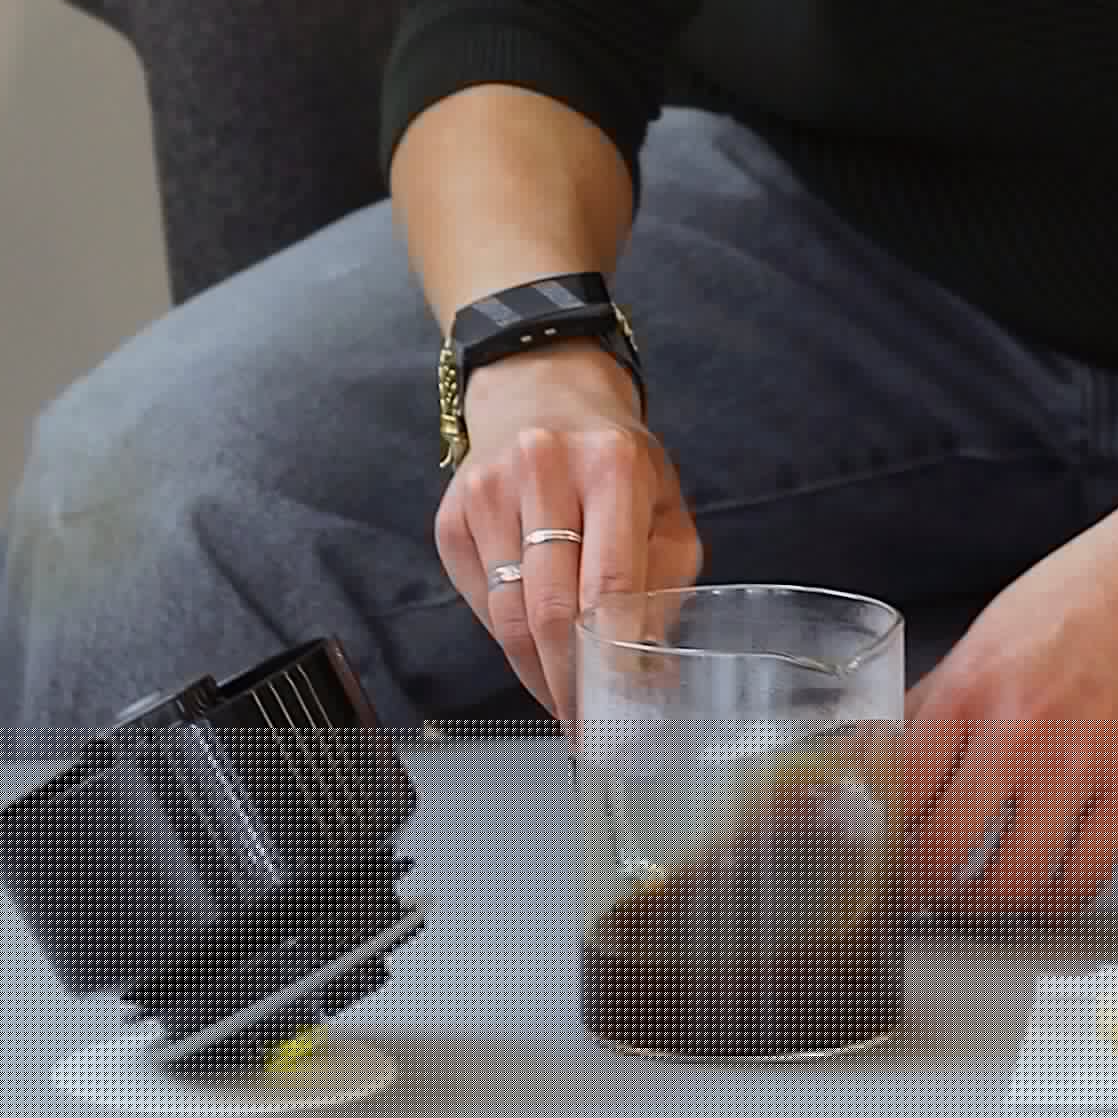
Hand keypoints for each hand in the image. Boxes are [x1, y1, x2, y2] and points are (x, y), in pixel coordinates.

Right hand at [432, 342, 701, 721]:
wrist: (542, 392)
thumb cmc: (614, 460)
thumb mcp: (663, 506)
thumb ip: (665, 584)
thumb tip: (649, 671)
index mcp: (610, 466)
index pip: (609, 585)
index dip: (613, 660)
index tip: (623, 710)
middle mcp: (541, 470)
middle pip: (549, 609)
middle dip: (569, 683)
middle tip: (588, 726)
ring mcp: (487, 492)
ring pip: (507, 615)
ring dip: (536, 674)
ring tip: (564, 703)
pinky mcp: (452, 516)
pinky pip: (480, 602)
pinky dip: (509, 638)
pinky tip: (534, 651)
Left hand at [903, 471, 1117, 918]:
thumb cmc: (1076, 598)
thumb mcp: (981, 639)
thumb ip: (929, 703)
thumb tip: (875, 753)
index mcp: (965, 692)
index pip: (897, 795)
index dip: (878, 841)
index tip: (874, 858)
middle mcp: (1015, 735)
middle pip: (941, 851)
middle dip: (918, 890)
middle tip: (914, 895)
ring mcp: (1076, 768)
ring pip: (1011, 880)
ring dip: (981, 907)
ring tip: (971, 903)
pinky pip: (1086, 875)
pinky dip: (1056, 902)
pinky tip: (1042, 898)